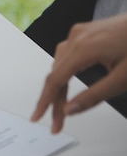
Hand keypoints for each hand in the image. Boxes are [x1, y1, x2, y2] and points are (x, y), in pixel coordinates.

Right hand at [31, 12, 126, 132]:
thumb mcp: (123, 79)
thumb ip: (94, 96)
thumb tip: (69, 110)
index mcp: (84, 48)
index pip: (56, 79)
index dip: (45, 101)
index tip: (37, 117)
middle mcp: (76, 37)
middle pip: (56, 72)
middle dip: (53, 99)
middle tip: (56, 122)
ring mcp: (79, 33)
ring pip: (59, 63)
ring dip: (58, 85)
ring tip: (60, 105)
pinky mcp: (85, 32)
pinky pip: (66, 54)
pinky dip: (64, 71)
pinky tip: (67, 80)